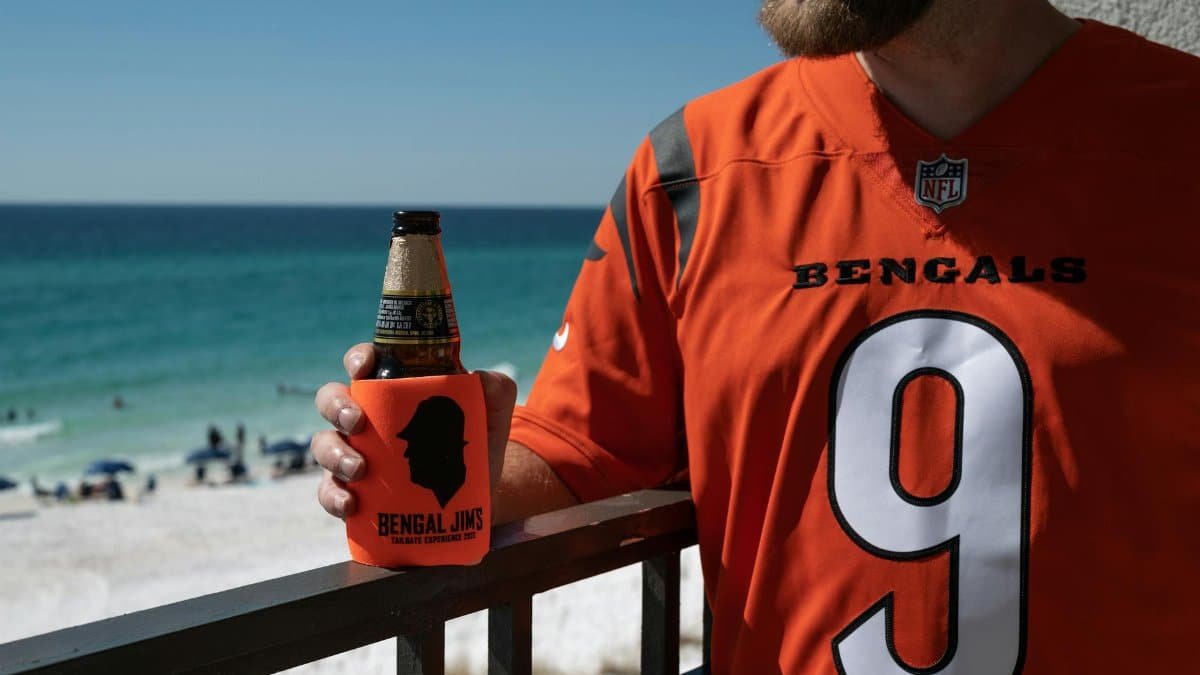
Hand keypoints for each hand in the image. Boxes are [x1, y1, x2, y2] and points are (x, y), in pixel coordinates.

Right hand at [311, 343, 517, 518]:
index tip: (363, 368)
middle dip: (337, 407)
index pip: (365, 363)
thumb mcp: (493, 412)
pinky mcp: (355, 491)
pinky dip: (334, 497)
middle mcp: (366, 416)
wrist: (481, 493)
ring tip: (360, 470)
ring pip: (324, 445)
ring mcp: (355, 453)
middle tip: (358, 422)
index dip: (358, 359)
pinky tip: (352, 505)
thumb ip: (495, 388)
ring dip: (334, 455)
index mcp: (393, 388)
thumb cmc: (478, 441)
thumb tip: (478, 378)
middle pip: (331, 400)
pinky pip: (329, 492)